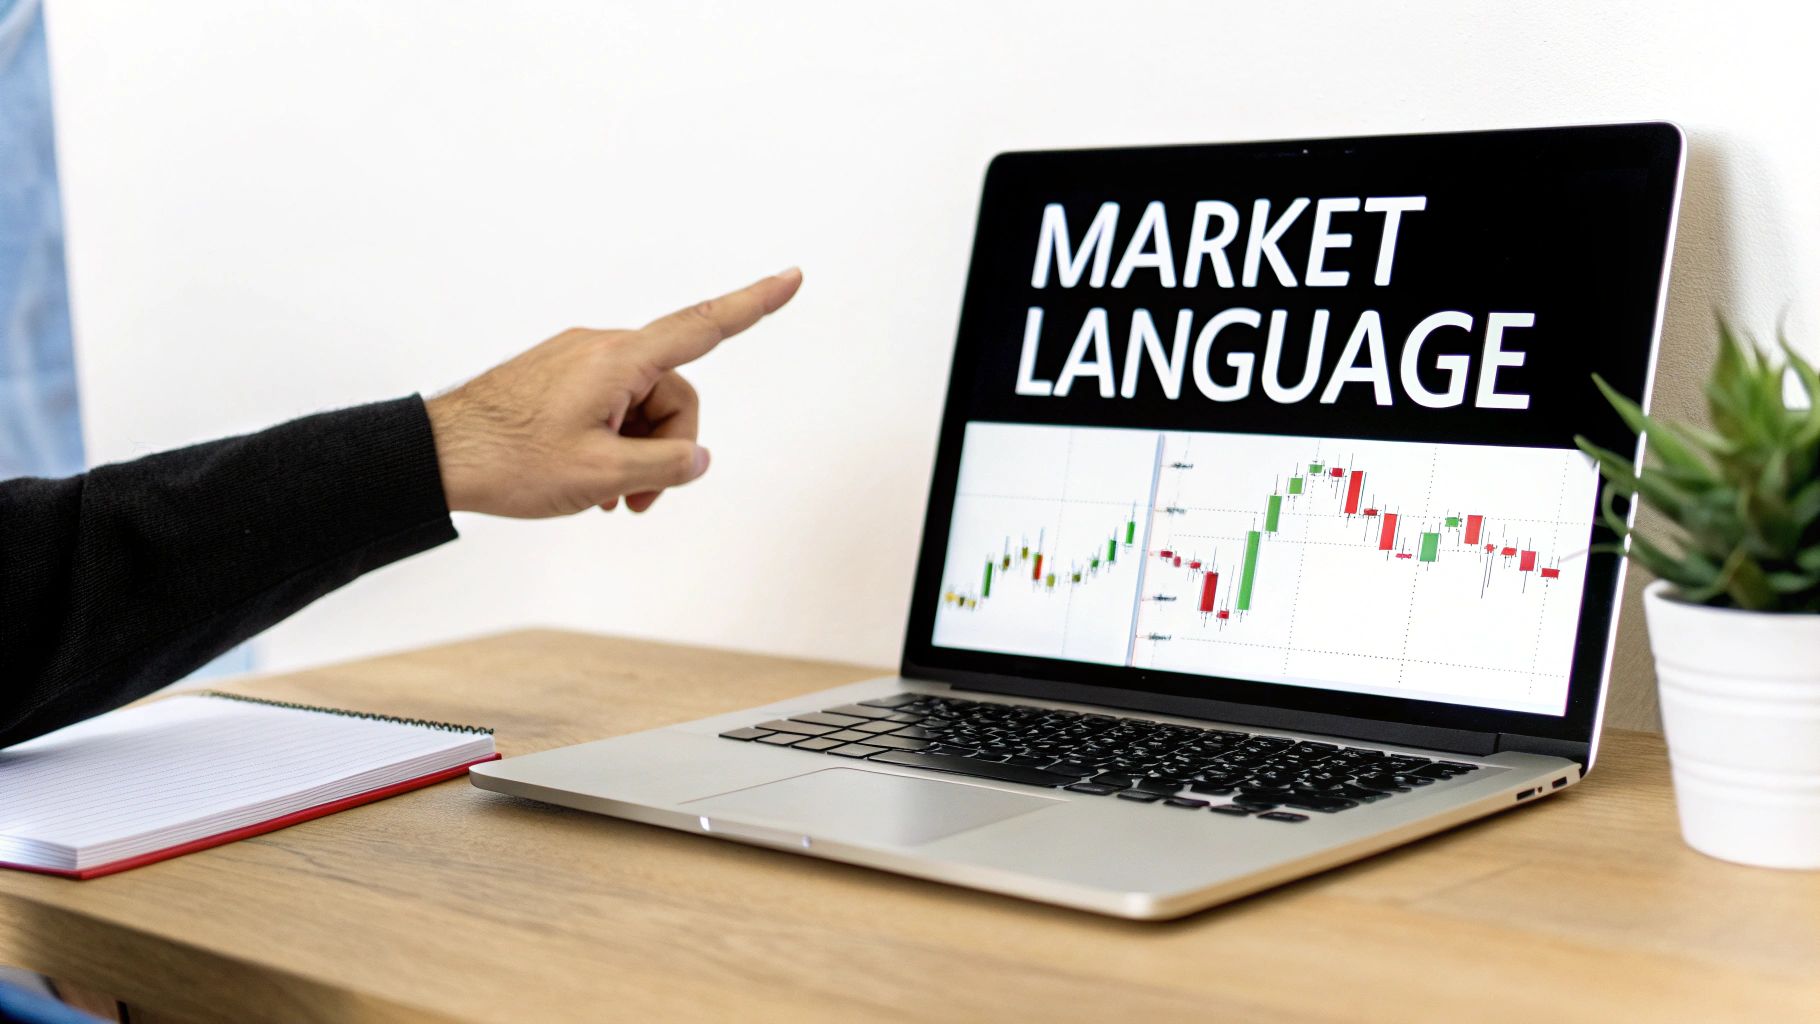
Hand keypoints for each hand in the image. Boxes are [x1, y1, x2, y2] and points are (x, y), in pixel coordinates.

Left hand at [424, 268, 801, 517]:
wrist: (436, 456)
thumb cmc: (510, 460)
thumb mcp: (601, 476)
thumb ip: (664, 468)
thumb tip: (697, 460)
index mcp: (619, 360)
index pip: (703, 326)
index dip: (754, 305)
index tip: (792, 278)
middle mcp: (602, 349)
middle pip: (673, 394)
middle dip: (667, 450)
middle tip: (635, 501)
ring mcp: (579, 362)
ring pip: (641, 407)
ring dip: (636, 455)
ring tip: (606, 497)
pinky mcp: (560, 379)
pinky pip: (610, 406)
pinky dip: (612, 444)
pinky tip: (589, 482)